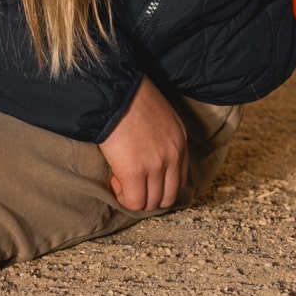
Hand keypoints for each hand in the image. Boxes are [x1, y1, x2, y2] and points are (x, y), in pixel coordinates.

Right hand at [101, 77, 187, 211]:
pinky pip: (133, 201)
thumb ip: (162, 138)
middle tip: (132, 185)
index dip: (160, 185)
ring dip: (135, 197)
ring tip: (121, 180)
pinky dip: (123, 197)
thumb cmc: (131, 98)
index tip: (144, 179)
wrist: (115, 92)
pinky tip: (115, 179)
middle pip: (168, 197)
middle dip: (149, 197)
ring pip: (151, 203)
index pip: (180, 180)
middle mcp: (174, 155)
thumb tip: (150, 156)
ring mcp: (156, 165)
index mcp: (181, 141)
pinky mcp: (135, 171)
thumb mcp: (160, 116)